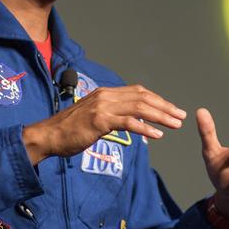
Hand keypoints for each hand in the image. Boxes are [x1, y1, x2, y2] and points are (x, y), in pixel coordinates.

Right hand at [22, 85, 184, 163]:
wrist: (48, 136)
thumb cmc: (70, 130)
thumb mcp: (94, 117)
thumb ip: (113, 115)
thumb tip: (133, 121)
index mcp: (107, 93)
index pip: (139, 92)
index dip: (158, 100)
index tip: (172, 109)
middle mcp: (107, 96)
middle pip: (143, 98)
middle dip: (165, 107)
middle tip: (181, 116)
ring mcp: (103, 107)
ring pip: (140, 108)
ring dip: (161, 116)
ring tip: (175, 125)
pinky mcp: (99, 121)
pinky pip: (128, 123)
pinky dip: (145, 129)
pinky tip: (157, 136)